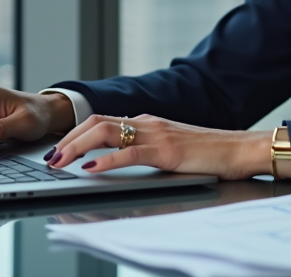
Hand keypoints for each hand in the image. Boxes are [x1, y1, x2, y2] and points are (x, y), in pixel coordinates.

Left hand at [47, 114, 283, 180]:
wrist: (241, 149)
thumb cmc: (210, 153)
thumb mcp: (170, 149)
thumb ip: (146, 149)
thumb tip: (116, 161)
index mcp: (147, 122)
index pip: (102, 121)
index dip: (75, 133)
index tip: (57, 149)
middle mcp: (148, 122)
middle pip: (96, 121)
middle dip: (68, 138)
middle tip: (49, 157)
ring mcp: (157, 134)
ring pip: (106, 132)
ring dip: (78, 146)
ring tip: (60, 162)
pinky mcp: (168, 151)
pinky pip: (130, 153)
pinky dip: (106, 159)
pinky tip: (91, 168)